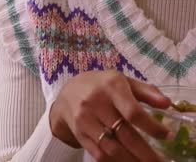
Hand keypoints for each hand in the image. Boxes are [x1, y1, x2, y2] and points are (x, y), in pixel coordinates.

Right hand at [50, 70, 171, 161]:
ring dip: (131, 160)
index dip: (151, 127)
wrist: (66, 93)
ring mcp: (85, 120)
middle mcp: (95, 103)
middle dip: (145, 152)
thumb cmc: (100, 86)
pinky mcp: (79, 133)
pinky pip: (98, 153)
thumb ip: (145, 91)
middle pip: (124, 134)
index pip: (132, 112)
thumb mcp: (121, 81)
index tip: (167, 136)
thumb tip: (167, 104)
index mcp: (110, 87)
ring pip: (111, 148)